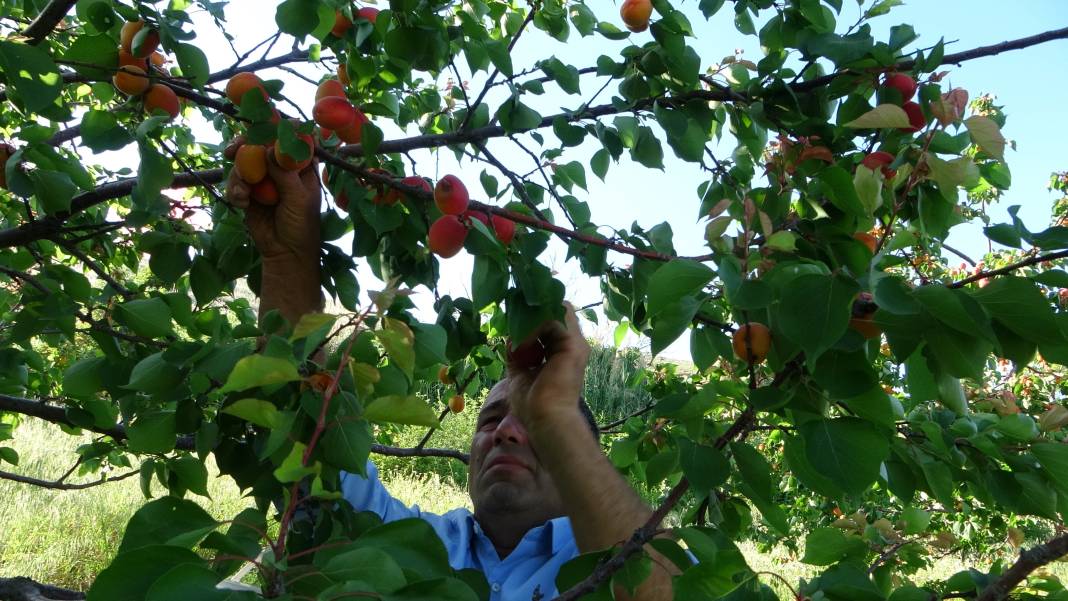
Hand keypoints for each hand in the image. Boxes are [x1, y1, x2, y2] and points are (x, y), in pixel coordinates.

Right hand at [224, 136, 321, 264]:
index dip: (278, 128)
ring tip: (244, 192)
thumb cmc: (301, 224)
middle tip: (234, 149)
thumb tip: (269, 148)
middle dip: (245, 144)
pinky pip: (235, 182)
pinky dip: (235, 190)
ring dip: (239, 174)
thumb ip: (285, 173)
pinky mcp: (248, 192)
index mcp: (301, 166)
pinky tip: (242, 204)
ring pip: (244, 162)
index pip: (291, 138)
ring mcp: (263, 179)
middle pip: (261, 144)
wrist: (285, 252)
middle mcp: (281, 168)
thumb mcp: (298, 198)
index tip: (263, 123)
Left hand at [506, 303, 590, 427]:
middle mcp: (571, 345)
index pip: (551, 321)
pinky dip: (535, 326)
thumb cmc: (533, 404)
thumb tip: (510, 338)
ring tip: (518, 339)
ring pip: (558, 309)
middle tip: (513, 325)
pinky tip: (523, 343)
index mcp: (562, 353)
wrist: (545, 420)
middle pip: (556, 311)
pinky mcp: (573, 345)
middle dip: (532, 314)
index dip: (532, 319)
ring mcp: (575, 344)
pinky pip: (555, 319)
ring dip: (533, 319)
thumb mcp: (519, 372)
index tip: (513, 327)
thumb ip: (517, 353)